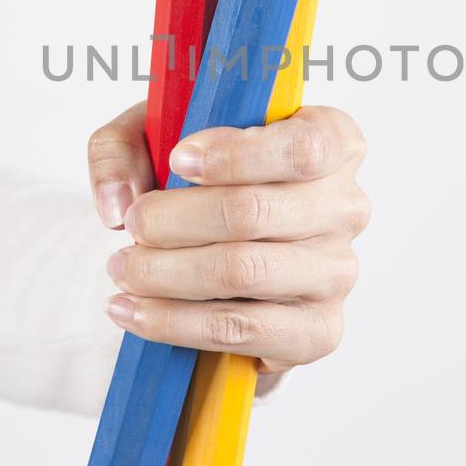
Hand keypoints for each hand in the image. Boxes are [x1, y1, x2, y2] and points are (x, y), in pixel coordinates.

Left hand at [87, 102, 369, 372]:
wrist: (219, 250)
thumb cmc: (199, 178)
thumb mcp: (157, 135)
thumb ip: (123, 148)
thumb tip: (118, 203)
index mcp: (332, 140)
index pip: (303, 147)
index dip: (236, 155)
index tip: (178, 160)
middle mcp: (346, 206)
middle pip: (253, 212)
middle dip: (173, 220)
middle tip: (132, 224)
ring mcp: (337, 273)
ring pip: (241, 271)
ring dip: (165, 273)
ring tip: (122, 270)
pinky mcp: (318, 330)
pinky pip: (241, 329)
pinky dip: (175, 322)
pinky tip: (134, 312)